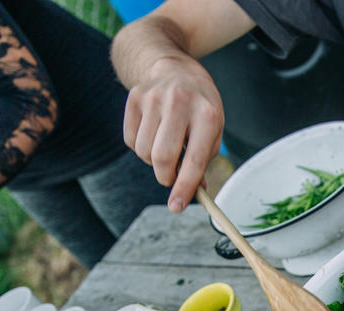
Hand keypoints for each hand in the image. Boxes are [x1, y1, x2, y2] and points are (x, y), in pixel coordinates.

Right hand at [123, 55, 223, 211]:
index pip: (194, 160)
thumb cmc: (200, 108)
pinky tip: (153, 133)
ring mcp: (153, 97)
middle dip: (166, 178)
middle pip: (162, 158)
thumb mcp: (213, 130)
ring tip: (166, 147)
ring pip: (143, 152)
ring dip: (153, 162)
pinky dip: (140, 147)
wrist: (176, 70)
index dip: (185, 188)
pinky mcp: (134, 97)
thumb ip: (203, 161)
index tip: (177, 207)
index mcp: (207, 114)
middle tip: (171, 178)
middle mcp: (180, 103)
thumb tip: (191, 193)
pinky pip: (130, 140)